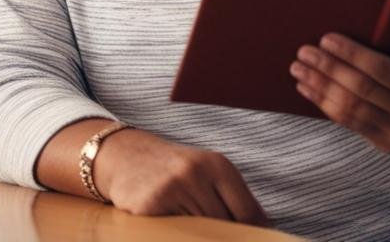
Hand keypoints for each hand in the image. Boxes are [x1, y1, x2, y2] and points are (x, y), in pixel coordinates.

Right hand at [95, 128, 268, 225]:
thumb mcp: (207, 172)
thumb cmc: (174, 169)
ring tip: (187, 222)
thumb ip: (235, 199)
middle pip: (223, 225)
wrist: (123, 155)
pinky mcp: (149, 205)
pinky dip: (175, 233)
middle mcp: (194, 172)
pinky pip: (174, 233)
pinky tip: (167, 223)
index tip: (248, 241)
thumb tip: (266, 231)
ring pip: (199, 232)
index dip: (250, 234)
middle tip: (207, 229)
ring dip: (196, 233)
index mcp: (216, 164)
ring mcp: (170, 188)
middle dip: (220, 235)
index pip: (247, 213)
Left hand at [291, 10, 389, 157]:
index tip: (326, 39)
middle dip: (328, 69)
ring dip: (320, 87)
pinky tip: (306, 88)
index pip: (382, 70)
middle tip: (304, 52)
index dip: (352, 55)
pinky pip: (350, 124)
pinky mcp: (384, 145)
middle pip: (361, 90)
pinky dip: (324, 104)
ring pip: (351, 109)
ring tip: (298, 69)